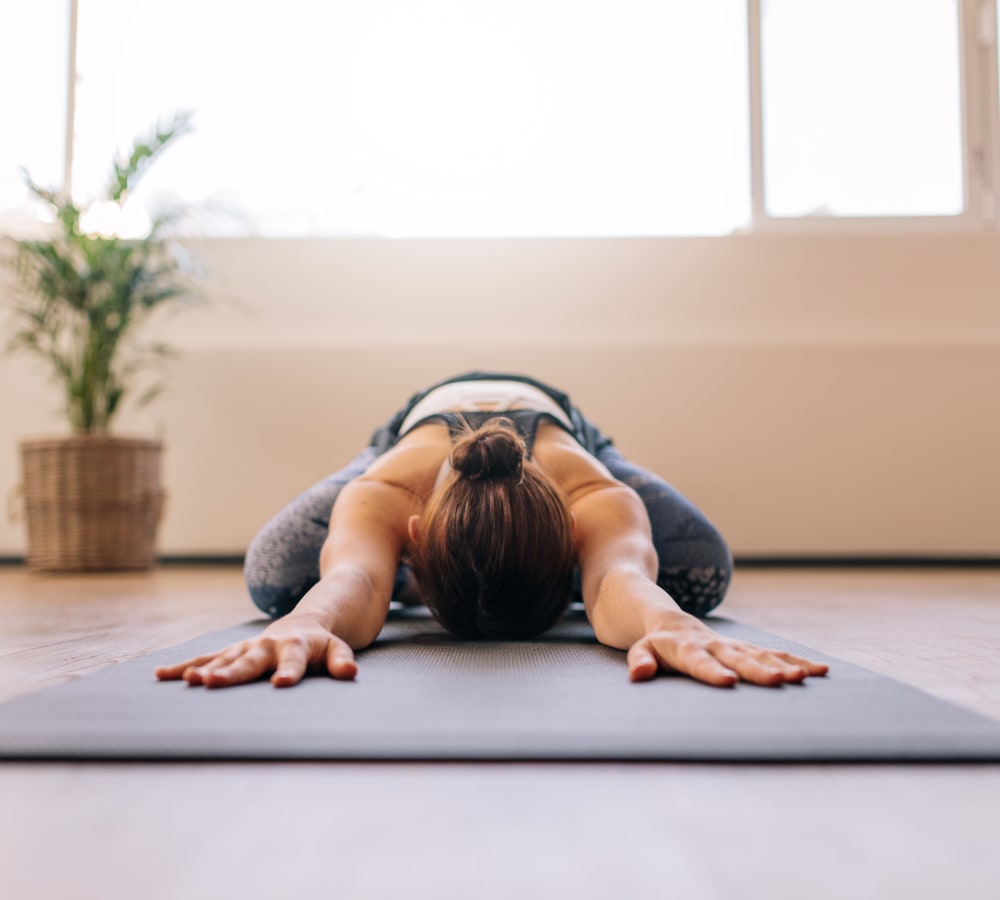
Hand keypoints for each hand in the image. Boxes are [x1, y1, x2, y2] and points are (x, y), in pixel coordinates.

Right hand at [155, 616, 357, 688]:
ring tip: (188, 680)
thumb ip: (342, 661)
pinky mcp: (233, 652)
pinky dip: (186, 666)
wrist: (305, 622)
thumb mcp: (338, 649)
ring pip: (223, 658)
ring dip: (205, 669)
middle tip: (211, 682)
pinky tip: (162, 675)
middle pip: (249, 661)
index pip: (294, 662)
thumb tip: (350, 672)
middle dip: (231, 672)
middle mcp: (268, 646)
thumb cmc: (323, 644)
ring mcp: (247, 648)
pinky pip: (207, 658)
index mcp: (297, 647)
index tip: (280, 685)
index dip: (288, 672)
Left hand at [627, 619, 827, 686]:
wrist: (671, 622)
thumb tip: (638, 675)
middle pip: (739, 659)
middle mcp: (716, 646)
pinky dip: (796, 661)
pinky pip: (775, 654)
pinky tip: (820, 671)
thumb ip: (640, 661)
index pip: (700, 662)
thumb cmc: (655, 645)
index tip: (728, 682)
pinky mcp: (748, 649)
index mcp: (688, 650)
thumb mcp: (640, 651)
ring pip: (762, 655)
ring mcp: (735, 646)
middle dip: (760, 670)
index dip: (713, 671)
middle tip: (781, 681)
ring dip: (785, 665)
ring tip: (807, 677)